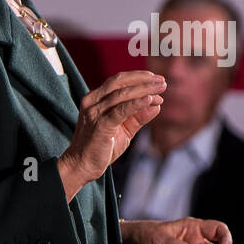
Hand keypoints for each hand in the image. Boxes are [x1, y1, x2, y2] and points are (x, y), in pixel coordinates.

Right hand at [58, 71, 164, 199]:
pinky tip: (149, 100)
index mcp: (95, 99)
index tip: (157, 79)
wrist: (81, 166)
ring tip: (160, 89)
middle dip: (143, 80)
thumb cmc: (100, 147)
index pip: (118, 81)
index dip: (138, 77)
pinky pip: (121, 111)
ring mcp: (94, 112)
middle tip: (162, 81)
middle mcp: (92, 102)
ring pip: (122, 94)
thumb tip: (156, 105)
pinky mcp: (100, 125)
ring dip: (144, 90)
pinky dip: (136, 103)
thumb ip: (138, 117)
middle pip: (120, 82)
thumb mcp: (124, 130)